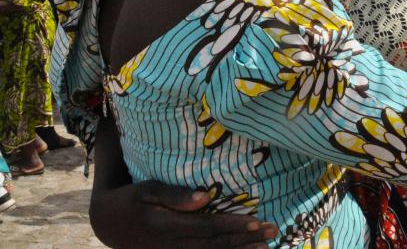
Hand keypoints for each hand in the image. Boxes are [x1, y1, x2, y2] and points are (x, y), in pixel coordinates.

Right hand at [89, 180, 277, 248]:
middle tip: (272, 231)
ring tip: (265, 248)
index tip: (257, 222)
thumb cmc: (130, 200)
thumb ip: (174, 194)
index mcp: (166, 226)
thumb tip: (206, 196)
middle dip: (245, 240)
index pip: (207, 228)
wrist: (107, 224)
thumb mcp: (146, 190)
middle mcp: (171, 246)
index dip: (233, 226)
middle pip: (214, 245)